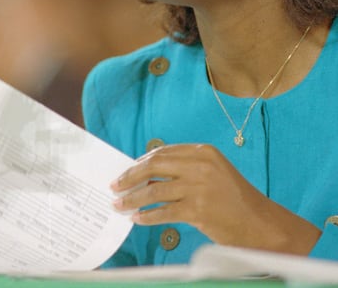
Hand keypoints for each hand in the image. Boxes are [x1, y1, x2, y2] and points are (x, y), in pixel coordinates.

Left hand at [111, 143, 320, 254]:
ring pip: (154, 191)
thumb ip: (186, 168)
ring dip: (132, 199)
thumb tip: (149, 174)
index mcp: (203, 151)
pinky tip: (137, 219)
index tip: (127, 171)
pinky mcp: (198, 210)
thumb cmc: (234, 199)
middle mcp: (200, 165)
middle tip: (115, 186)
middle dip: (130, 177)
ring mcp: (199, 187)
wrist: (259, 222)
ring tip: (120, 205)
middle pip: (154, 166)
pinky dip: (147, 216)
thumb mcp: (213, 172)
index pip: (162, 152)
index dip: (140, 162)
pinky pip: (163, 212)